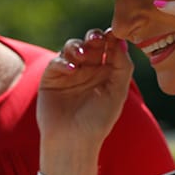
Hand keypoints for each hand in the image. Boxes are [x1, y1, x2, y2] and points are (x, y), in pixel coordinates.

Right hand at [37, 28, 131, 174]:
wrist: (73, 141)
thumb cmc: (98, 121)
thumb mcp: (117, 93)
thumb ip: (122, 67)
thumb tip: (122, 41)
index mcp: (105, 70)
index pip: (108, 46)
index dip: (111, 37)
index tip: (115, 32)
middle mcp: (87, 67)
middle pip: (90, 42)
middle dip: (94, 36)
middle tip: (98, 38)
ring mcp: (69, 70)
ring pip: (72, 46)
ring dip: (78, 46)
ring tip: (83, 56)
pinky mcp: (51, 77)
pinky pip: (56, 61)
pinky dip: (63, 61)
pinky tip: (72, 69)